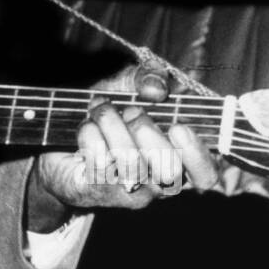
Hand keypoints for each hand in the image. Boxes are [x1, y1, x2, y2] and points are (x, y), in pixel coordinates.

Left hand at [26, 59, 218, 228]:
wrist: (62, 131)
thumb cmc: (109, 109)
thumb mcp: (131, 84)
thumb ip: (150, 77)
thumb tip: (156, 90)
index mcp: (179, 160)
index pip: (206, 177)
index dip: (197, 155)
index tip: (178, 126)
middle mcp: (159, 183)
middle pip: (169, 169)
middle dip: (145, 128)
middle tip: (129, 110)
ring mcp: (129, 191)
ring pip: (131, 162)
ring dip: (111, 124)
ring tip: (101, 110)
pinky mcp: (98, 192)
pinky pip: (99, 162)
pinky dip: (90, 134)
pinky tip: (87, 127)